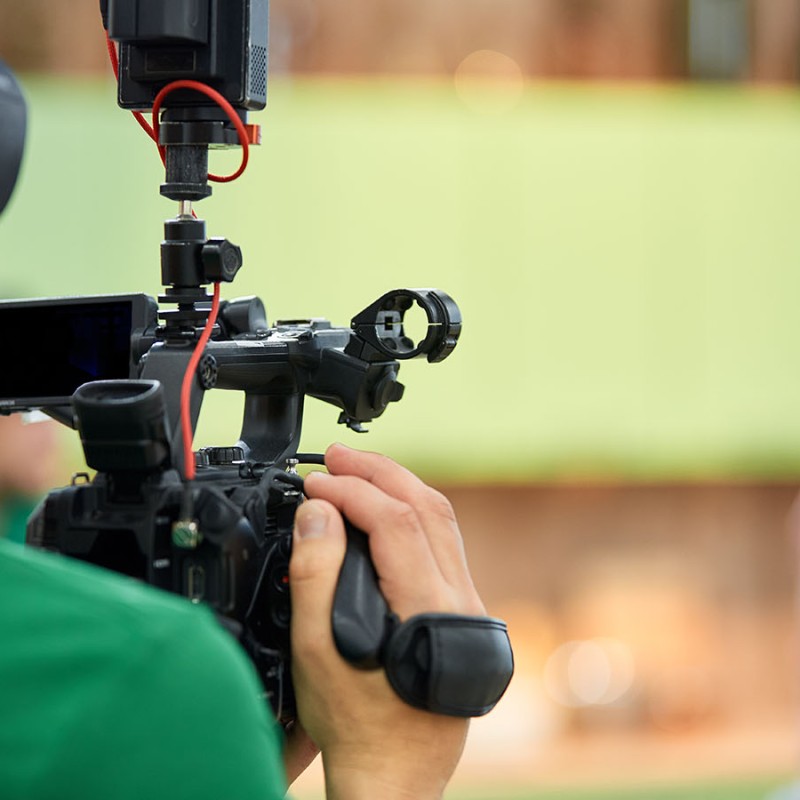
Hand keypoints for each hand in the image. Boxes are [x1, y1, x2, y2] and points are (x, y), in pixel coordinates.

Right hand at [287, 443, 484, 799]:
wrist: (394, 773)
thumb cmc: (354, 724)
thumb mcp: (315, 651)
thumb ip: (315, 574)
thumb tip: (319, 512)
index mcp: (429, 607)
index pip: (395, 521)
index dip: (351, 493)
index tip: (314, 484)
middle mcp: (461, 600)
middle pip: (427, 508)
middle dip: (378, 473)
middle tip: (334, 458)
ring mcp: (468, 604)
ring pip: (440, 521)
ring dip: (397, 486)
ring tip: (355, 472)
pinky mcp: (463, 609)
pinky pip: (441, 542)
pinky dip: (409, 513)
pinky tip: (383, 509)